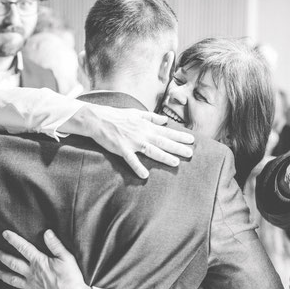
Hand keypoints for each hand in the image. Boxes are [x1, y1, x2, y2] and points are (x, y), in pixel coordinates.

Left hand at [0, 230, 90, 288]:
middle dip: (4, 257)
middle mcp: (32, 274)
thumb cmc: (70, 277)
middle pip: (14, 264)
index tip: (5, 234)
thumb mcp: (66, 257)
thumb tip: (47, 233)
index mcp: (39, 262)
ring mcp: (32, 286)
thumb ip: (55, 245)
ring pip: (14, 280)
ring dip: (5, 275)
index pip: (24, 248)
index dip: (14, 240)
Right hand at [72, 104, 193, 178]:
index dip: (179, 136)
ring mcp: (132, 141)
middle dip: (177, 147)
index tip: (191, 140)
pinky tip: (144, 175)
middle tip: (190, 153)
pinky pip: (131, 159)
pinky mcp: (121, 148)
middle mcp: (142, 133)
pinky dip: (137, 166)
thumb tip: (164, 119)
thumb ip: (151, 117)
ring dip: (163, 156)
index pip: (166, 131)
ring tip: (175, 163)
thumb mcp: (136, 112)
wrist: (98, 119)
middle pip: (163, 141)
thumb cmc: (117, 116)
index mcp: (146, 125)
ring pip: (151, 150)